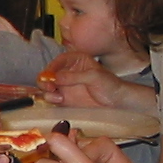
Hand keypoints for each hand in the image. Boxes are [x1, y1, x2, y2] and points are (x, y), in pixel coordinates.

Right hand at [39, 51, 153, 110]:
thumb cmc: (110, 85)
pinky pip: (52, 97)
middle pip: (49, 73)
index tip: (48, 75)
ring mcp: (65, 85)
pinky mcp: (65, 98)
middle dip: (45, 80)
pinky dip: (51, 99)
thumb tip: (55, 77)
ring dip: (47, 90)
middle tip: (49, 87)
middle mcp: (68, 72)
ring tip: (55, 96)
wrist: (117, 101)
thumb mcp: (94, 77)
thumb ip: (75, 76)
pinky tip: (58, 100)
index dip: (51, 67)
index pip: (59, 61)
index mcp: (76, 60)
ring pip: (48, 86)